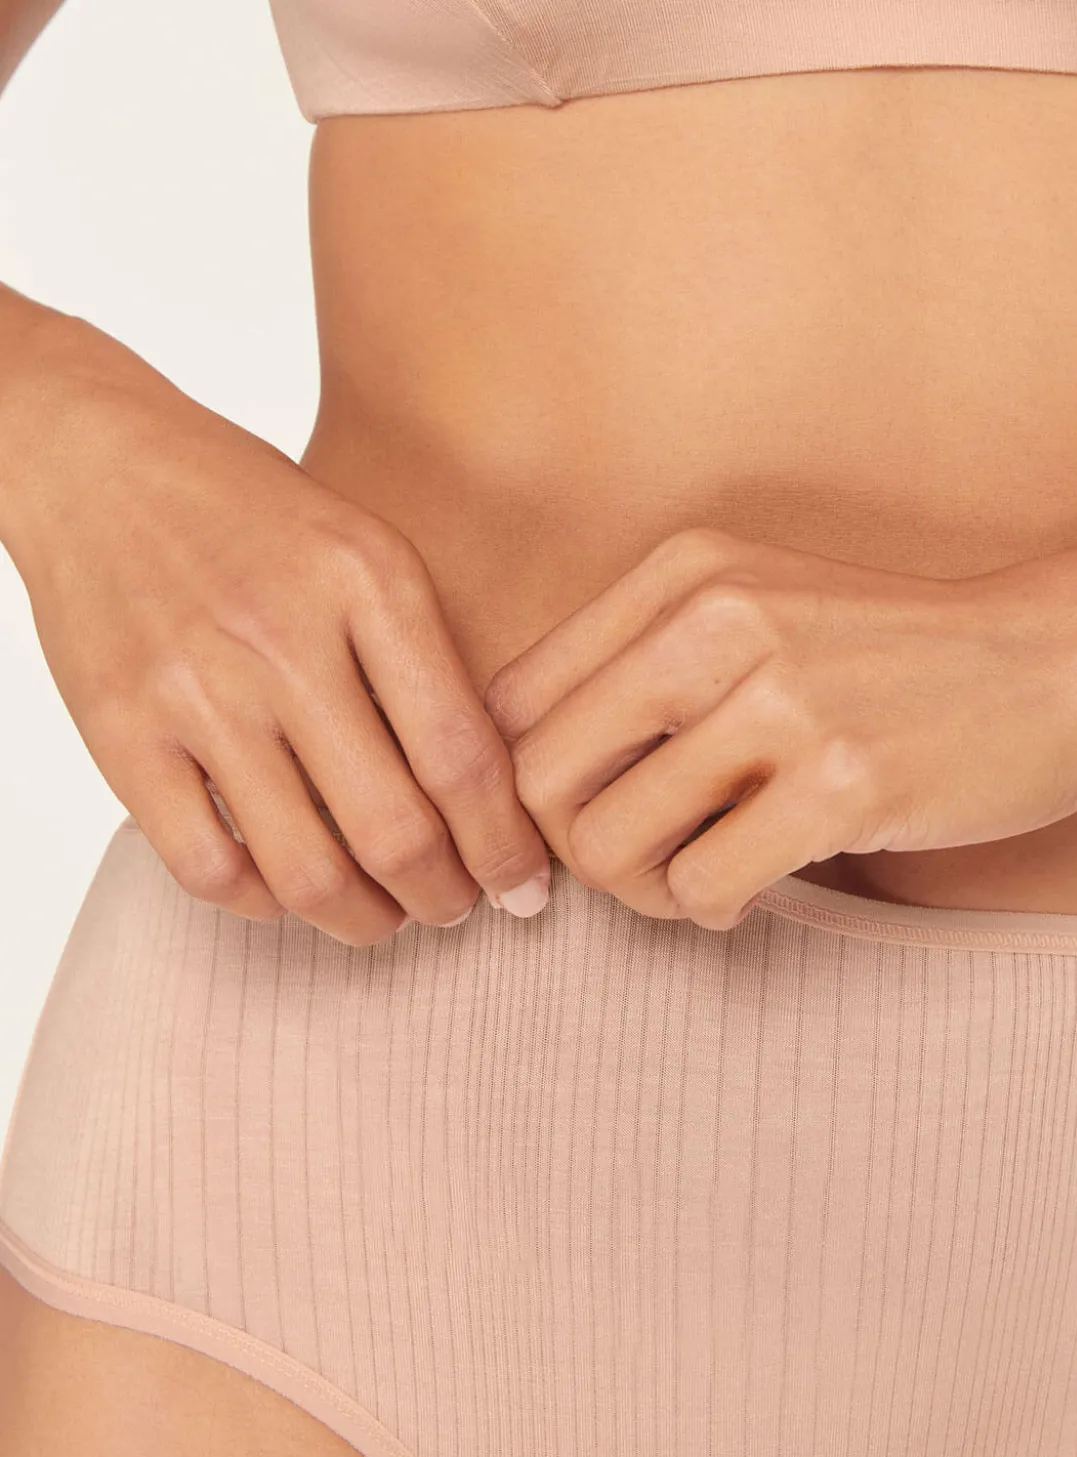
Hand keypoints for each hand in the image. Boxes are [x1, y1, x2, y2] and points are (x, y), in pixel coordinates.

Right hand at [1, 315, 549, 944]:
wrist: (98, 462)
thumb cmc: (258, 518)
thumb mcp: (369, 552)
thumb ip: (432, 662)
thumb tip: (497, 799)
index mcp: (368, 582)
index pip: (463, 755)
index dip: (505, 846)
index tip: (524, 884)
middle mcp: (283, 639)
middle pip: (396, 829)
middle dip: (445, 897)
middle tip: (458, 907)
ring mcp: (195, 691)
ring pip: (306, 870)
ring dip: (365, 920)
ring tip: (385, 917)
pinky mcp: (121, 734)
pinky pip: (208, 867)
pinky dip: (263, 905)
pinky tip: (289, 893)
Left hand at [485, 527, 1076, 929]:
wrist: (1066, 655)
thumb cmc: (900, 653)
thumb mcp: (762, 609)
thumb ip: (649, 669)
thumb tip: (539, 791)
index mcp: (683, 574)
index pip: (513, 702)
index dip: (524, 788)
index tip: (579, 825)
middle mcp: (718, 621)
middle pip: (540, 779)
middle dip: (571, 849)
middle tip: (638, 866)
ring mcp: (784, 699)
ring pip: (611, 843)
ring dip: (642, 891)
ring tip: (698, 878)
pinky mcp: (845, 781)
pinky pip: (703, 885)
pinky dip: (710, 908)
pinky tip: (750, 888)